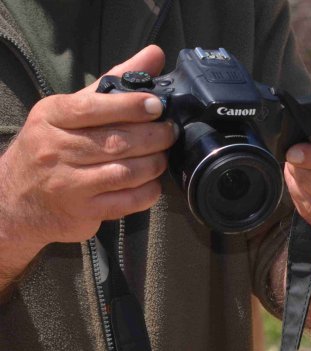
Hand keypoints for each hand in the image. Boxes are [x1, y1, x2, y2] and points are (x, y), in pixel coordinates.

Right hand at [0, 45, 175, 258]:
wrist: (14, 200)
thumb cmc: (50, 147)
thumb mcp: (70, 110)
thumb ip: (114, 82)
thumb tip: (154, 54)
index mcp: (51, 117)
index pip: (93, 108)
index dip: (130, 106)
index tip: (156, 105)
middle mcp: (55, 149)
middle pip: (116, 142)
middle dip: (153, 137)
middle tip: (170, 132)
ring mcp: (68, 183)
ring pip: (125, 172)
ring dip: (154, 164)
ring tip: (163, 157)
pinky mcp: (82, 211)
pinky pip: (126, 201)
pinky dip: (148, 192)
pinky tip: (153, 183)